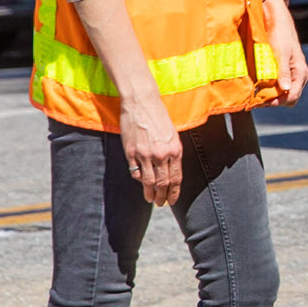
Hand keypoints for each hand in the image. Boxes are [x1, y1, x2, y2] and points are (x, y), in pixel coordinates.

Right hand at [121, 91, 182, 206]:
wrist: (142, 103)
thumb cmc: (159, 117)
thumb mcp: (173, 134)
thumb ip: (172, 153)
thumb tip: (170, 171)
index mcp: (175, 150)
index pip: (176, 178)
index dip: (174, 192)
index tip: (172, 200)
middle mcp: (161, 154)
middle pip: (163, 183)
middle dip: (162, 196)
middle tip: (160, 203)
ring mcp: (144, 154)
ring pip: (149, 181)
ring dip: (150, 193)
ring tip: (150, 199)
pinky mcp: (130, 152)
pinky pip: (135, 172)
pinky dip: (139, 180)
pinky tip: (141, 183)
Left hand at [265, 0, 307, 105]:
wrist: (277, 21)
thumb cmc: (281, 35)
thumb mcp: (281, 53)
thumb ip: (283, 72)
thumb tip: (285, 89)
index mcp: (300, 73)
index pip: (292, 96)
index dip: (277, 102)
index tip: (261, 102)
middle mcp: (298, 75)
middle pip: (288, 98)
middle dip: (274, 101)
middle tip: (257, 100)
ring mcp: (290, 73)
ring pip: (283, 93)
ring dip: (270, 96)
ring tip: (256, 94)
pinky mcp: (282, 70)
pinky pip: (278, 85)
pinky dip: (269, 88)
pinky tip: (258, 86)